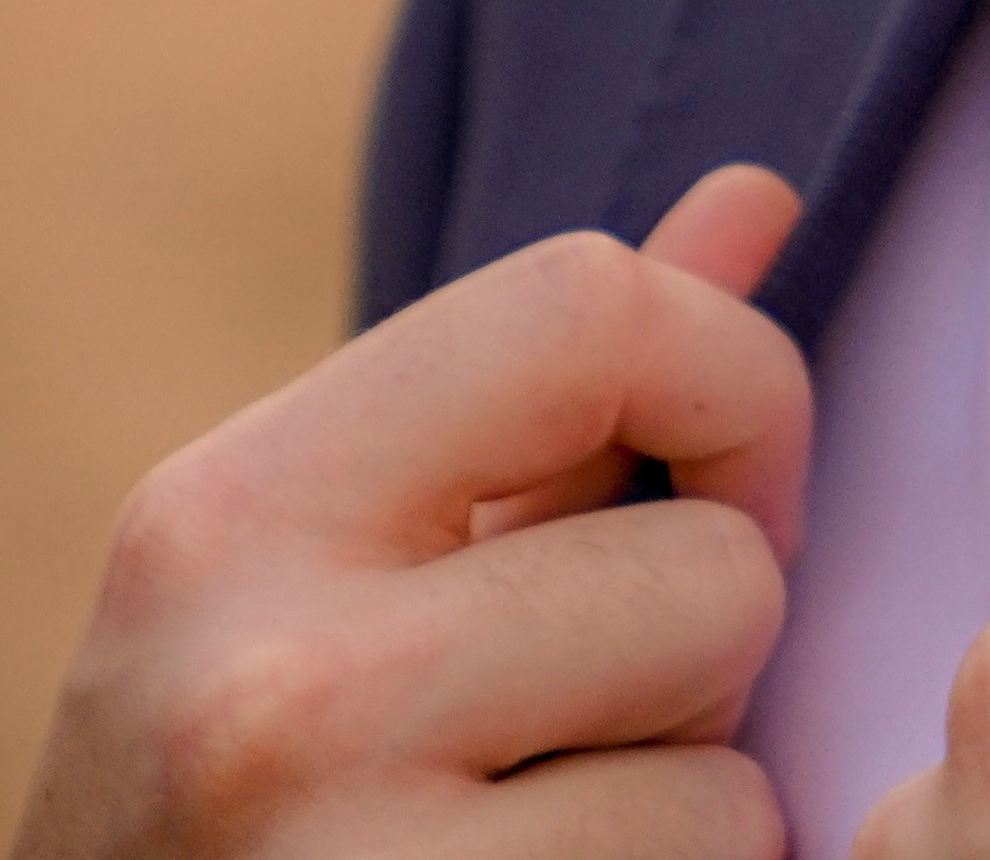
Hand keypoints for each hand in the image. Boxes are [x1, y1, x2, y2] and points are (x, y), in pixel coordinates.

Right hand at [17, 163, 812, 859]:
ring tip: (524, 831)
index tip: (722, 481)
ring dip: (676, 801)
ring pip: (727, 766)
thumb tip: (761, 194)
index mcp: (229, 516)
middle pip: (716, 568)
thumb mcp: (337, 573)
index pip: (586, 306)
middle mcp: (270, 685)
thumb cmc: (240, 802)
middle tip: (551, 733)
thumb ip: (554, 390)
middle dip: (688, 654)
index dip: (731, 379)